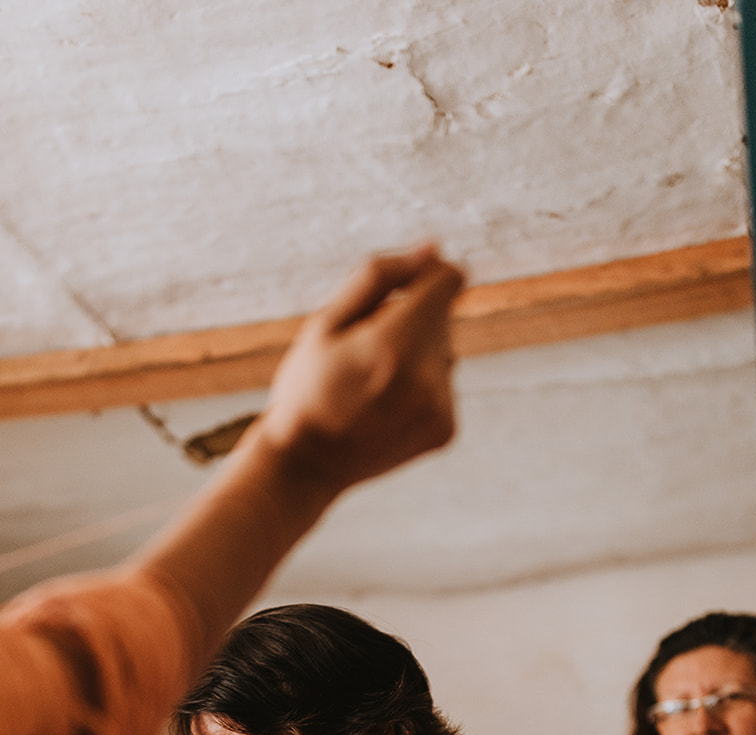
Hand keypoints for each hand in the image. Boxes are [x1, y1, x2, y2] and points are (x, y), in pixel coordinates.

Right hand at [261, 243, 463, 494]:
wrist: (306, 465)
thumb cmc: (308, 386)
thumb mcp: (326, 321)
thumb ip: (380, 277)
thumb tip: (434, 248)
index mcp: (395, 342)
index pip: (449, 280)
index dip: (427, 275)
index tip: (402, 289)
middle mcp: (427, 377)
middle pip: (444, 317)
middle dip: (412, 321)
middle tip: (364, 353)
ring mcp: (440, 408)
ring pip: (444, 353)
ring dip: (417, 357)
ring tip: (372, 386)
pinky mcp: (446, 430)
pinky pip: (444, 387)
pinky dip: (421, 390)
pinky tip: (385, 408)